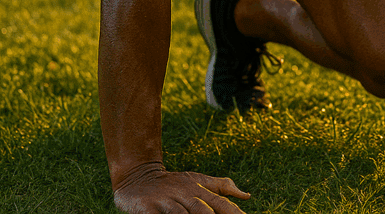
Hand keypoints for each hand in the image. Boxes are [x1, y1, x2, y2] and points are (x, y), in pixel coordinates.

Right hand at [113, 162, 250, 213]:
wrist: (138, 175)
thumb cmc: (173, 183)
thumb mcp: (198, 181)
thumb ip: (221, 188)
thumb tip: (246, 196)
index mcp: (199, 190)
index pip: (221, 204)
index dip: (234, 213)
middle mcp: (185, 195)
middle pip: (204, 211)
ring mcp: (167, 201)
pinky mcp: (148, 209)